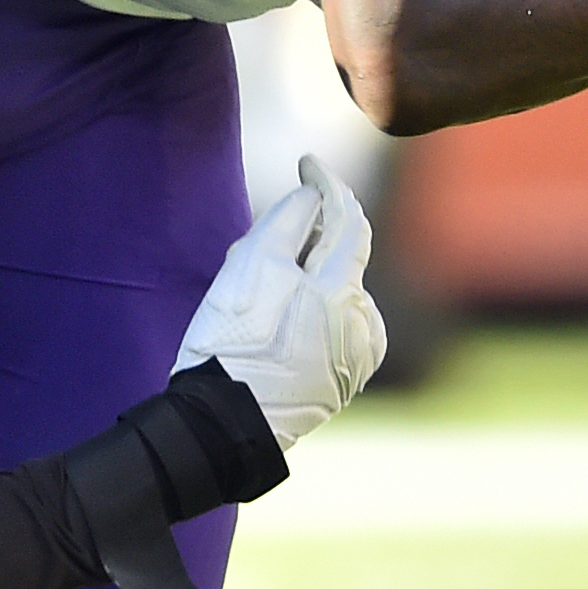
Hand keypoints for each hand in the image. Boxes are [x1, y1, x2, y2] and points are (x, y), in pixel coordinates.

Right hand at [175, 158, 386, 449]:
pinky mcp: (345, 381)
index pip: (348, 220)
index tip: (307, 164)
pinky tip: (274, 332)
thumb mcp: (250, 267)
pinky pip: (334, 328)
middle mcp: (364, 324)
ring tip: (255, 304)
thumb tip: (315, 198)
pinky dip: (310, 316)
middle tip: (252, 255)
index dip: (327, 185)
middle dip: (303, 245)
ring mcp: (359, 357)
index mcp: (344, 294)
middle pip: (338, 260)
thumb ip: (288, 221)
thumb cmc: (232, 343)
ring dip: (305, 283)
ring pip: (334, 294)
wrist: (223, 424)